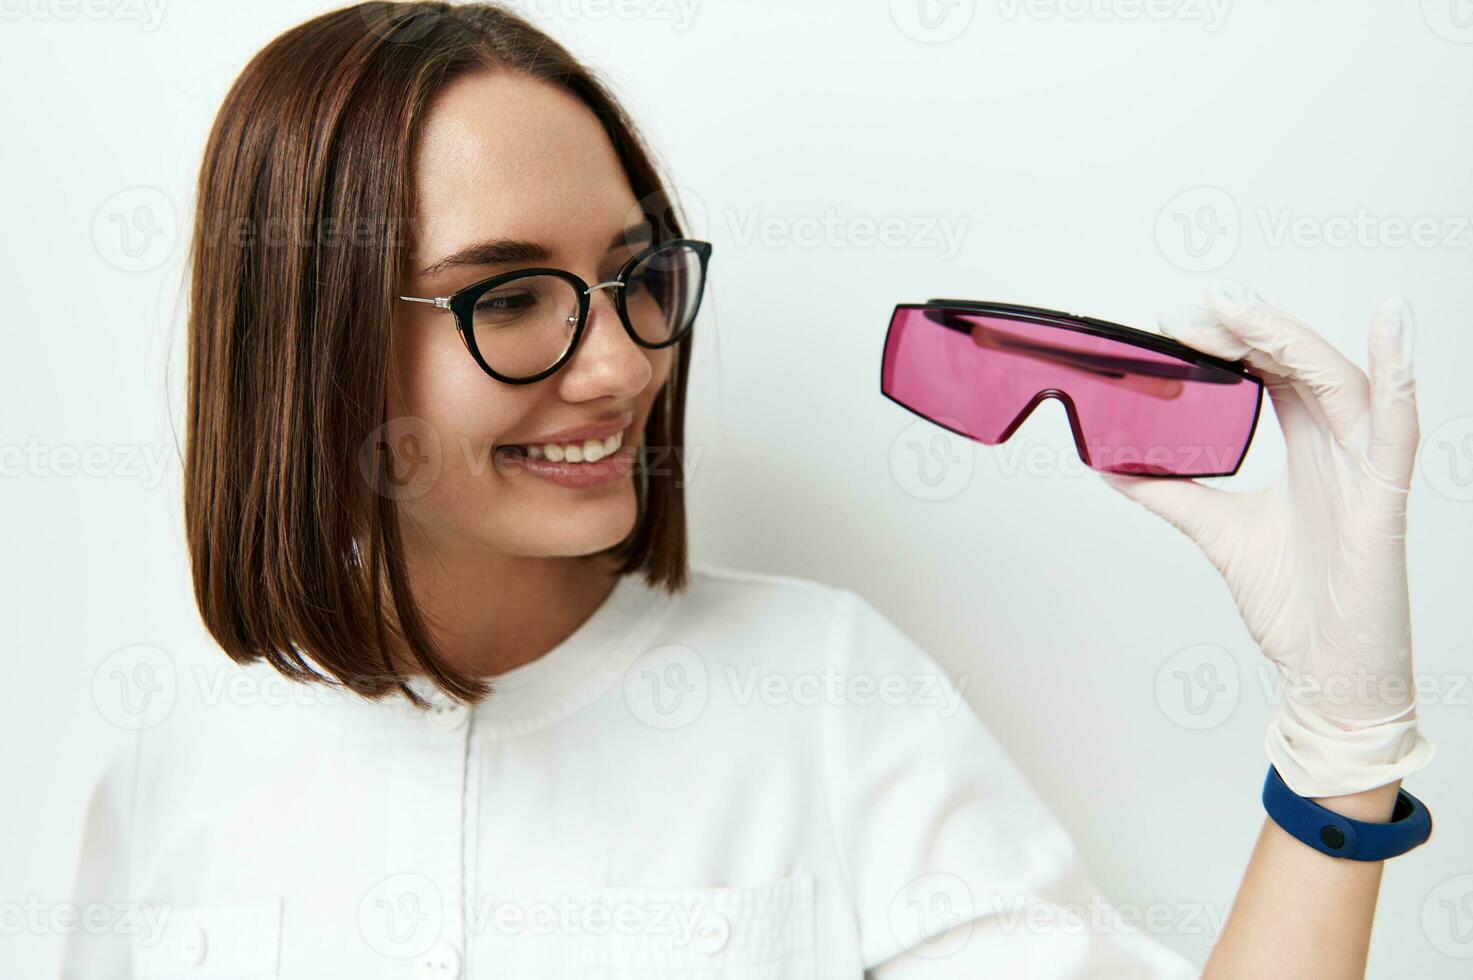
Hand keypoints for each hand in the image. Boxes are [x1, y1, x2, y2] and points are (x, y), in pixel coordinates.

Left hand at [1100, 280, 1434, 797]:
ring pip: (1344, 383)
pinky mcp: (1384, 503)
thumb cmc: (1295, 605)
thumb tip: (1110, 465)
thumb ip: (1168, 492)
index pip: (1275, 372)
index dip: (1236, 340)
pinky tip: (1392, 330)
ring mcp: (1365, 472)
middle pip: (1304, 366)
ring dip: (1295, 341)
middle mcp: (1340, 450)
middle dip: (1253, 331)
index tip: (1180, 322)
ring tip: (1246, 312)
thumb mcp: (1217, 531)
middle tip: (1197, 311)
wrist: (1328, 673)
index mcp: (1308, 450)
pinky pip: (1399, 431)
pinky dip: (1400, 380)